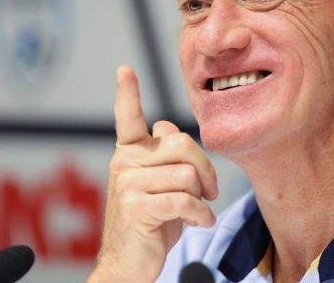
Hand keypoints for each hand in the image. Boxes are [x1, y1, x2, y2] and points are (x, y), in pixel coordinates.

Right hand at [88, 65, 217, 282]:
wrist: (129, 265)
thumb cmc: (150, 224)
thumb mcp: (159, 186)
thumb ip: (165, 156)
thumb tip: (169, 126)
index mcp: (129, 153)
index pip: (128, 118)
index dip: (127, 93)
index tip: (125, 70)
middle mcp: (124, 162)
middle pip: (183, 145)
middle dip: (205, 169)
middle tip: (209, 191)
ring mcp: (128, 183)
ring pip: (187, 174)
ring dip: (202, 198)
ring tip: (198, 211)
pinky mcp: (137, 207)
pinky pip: (184, 200)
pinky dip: (200, 214)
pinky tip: (200, 222)